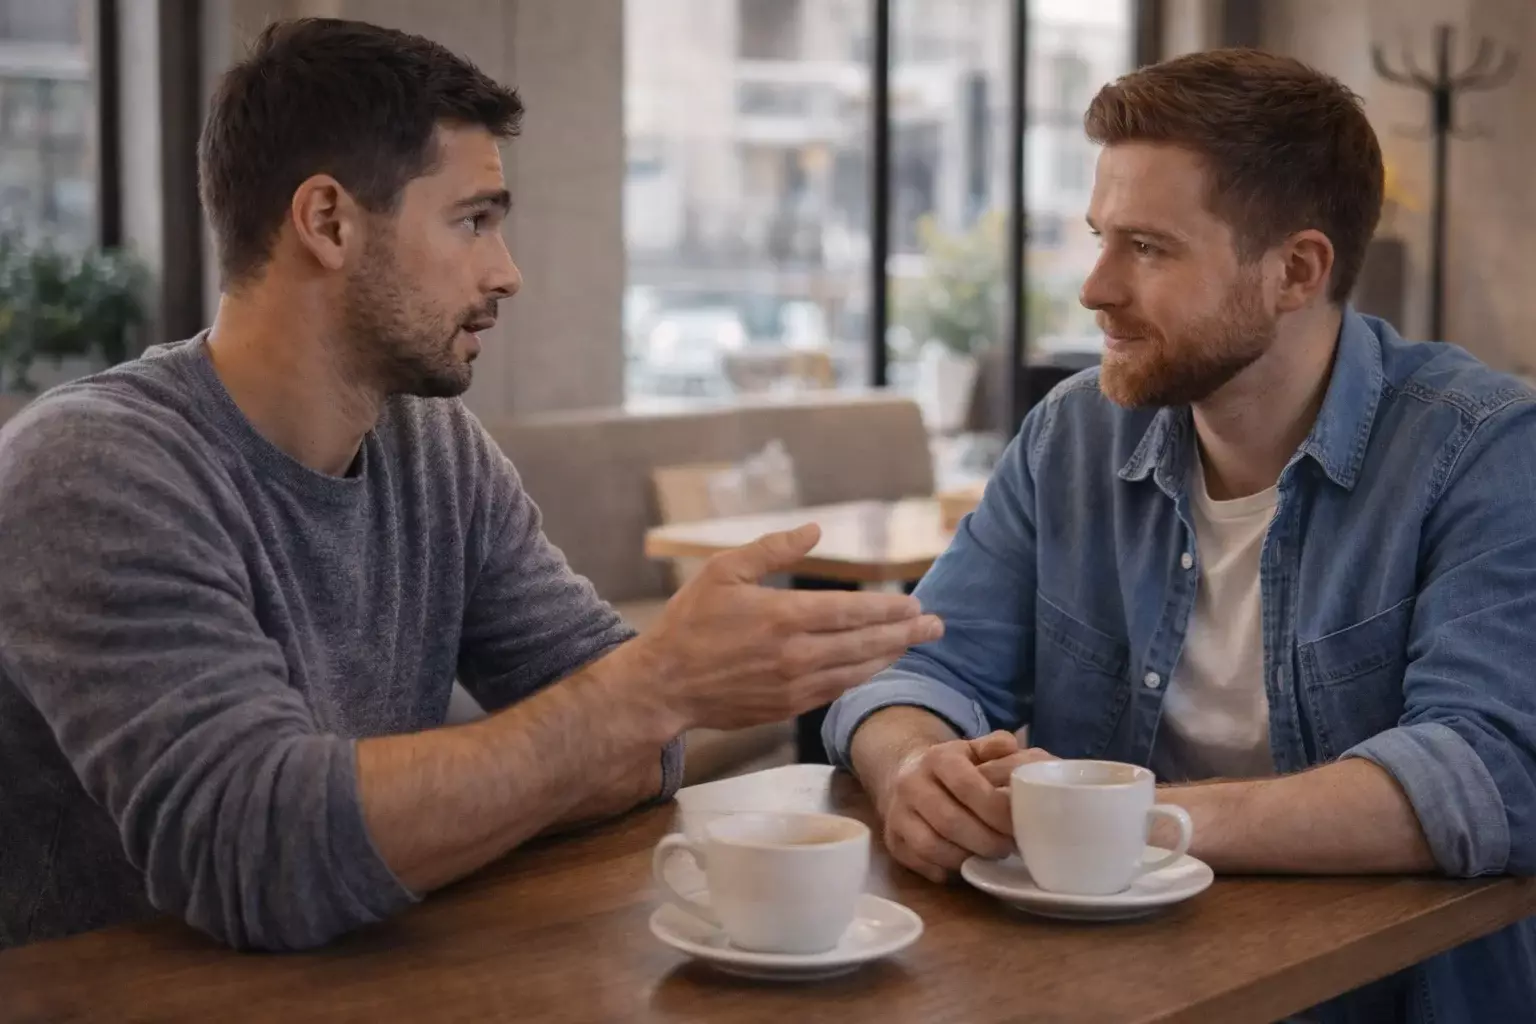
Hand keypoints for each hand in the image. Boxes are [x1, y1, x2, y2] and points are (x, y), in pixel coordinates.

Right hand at [631, 524, 943, 732]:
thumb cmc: (690, 622)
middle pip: (866, 643)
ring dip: (890, 655)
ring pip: (857, 670)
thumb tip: (816, 530)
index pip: (853, 612)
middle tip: (937, 624)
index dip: (889, 608)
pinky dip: (862, 676)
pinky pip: (837, 690)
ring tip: (915, 642)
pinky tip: (875, 665)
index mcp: (784, 616)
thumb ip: (774, 549)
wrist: (664, 685)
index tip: (915, 602)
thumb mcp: (725, 571)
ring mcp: (795, 686)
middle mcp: (796, 654)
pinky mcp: (788, 707)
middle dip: (906, 632)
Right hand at [880, 731, 1054, 882]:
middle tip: (1009, 846)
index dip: (995, 809)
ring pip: (933, 846)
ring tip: (990, 857)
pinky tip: (966, 865)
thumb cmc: (953, 767)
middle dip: (986, 840)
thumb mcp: (974, 749)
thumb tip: (1012, 747)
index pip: (966, 785)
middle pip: (950, 821)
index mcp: (936, 758)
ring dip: (967, 857)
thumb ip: (996, 746)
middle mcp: (910, 784)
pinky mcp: (893, 841)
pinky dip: (947, 870)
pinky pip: (921, 864)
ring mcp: (897, 814)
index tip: (1017, 822)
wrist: (904, 774)